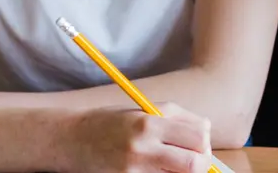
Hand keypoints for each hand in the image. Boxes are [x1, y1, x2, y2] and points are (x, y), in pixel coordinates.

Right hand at [58, 102, 213, 172]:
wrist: (70, 140)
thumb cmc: (112, 122)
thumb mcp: (145, 110)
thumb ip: (179, 118)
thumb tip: (207, 131)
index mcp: (150, 123)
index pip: (198, 138)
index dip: (205, 143)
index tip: (201, 144)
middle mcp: (143, 148)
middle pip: (194, 163)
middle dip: (200, 163)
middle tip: (195, 160)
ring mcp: (134, 170)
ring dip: (184, 172)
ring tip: (175, 164)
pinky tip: (159, 170)